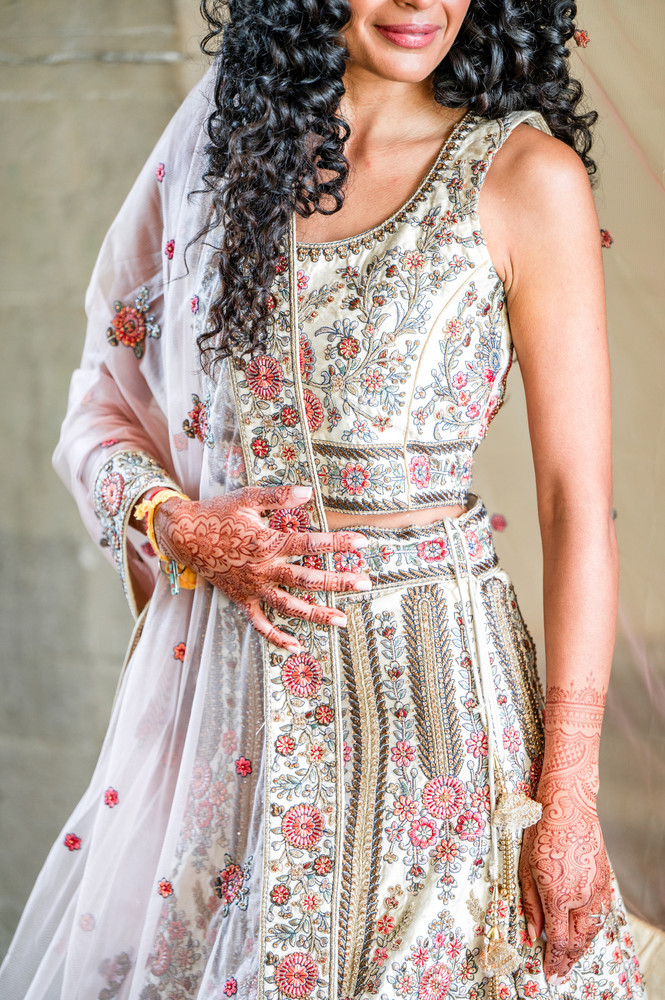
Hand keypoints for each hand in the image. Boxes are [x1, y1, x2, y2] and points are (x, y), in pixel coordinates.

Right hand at [152, 484, 369, 650]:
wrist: (183, 535)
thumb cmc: (217, 512)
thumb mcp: (248, 497)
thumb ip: (279, 496)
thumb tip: (308, 491)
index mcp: (267, 542)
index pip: (311, 544)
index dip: (339, 543)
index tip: (363, 543)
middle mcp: (262, 569)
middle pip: (308, 579)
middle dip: (339, 582)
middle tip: (365, 583)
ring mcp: (252, 588)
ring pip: (290, 606)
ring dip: (317, 614)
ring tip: (341, 620)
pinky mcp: (240, 600)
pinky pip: (259, 623)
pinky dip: (276, 637)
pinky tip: (295, 645)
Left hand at [519, 767, 610, 982]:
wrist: (568, 805)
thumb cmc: (540, 831)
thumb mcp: (524, 867)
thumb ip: (530, 904)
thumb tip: (534, 935)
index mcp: (557, 894)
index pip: (557, 940)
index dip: (553, 961)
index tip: (549, 974)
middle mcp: (581, 896)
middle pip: (577, 940)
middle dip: (568, 960)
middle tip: (560, 975)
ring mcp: (596, 888)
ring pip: (593, 930)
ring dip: (581, 948)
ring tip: (570, 959)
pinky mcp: (605, 880)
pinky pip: (601, 913)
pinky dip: (592, 929)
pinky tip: (584, 933)